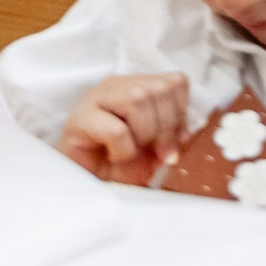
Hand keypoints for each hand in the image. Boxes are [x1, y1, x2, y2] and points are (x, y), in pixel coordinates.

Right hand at [57, 72, 190, 184]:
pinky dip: (123, 150)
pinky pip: (117, 129)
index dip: (181, 114)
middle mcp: (116, 86)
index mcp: (136, 87)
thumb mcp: (155, 153)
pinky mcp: (79, 119)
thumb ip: (174, 138)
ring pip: (138, 98)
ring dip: (143, 134)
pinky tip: (113, 156)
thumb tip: (186, 133)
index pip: (175, 82)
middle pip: (160, 88)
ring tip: (130, 150)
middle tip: (153, 151)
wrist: (83, 183)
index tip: (172, 143)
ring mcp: (95, 99)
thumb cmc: (116, 165)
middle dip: (165, 126)